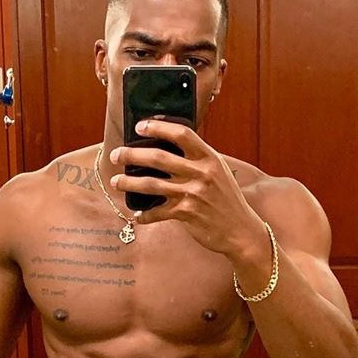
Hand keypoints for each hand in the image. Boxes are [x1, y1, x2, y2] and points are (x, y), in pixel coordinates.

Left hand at [109, 119, 266, 259]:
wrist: (241, 230)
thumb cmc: (227, 200)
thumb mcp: (218, 172)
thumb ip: (198, 159)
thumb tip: (170, 146)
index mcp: (209, 158)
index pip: (182, 134)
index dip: (158, 127)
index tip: (140, 126)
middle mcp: (201, 173)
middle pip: (158, 158)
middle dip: (132, 155)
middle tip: (116, 155)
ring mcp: (193, 194)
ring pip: (152, 184)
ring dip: (129, 183)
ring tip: (116, 182)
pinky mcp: (187, 214)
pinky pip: (157, 212)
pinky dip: (144, 214)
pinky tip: (137, 214)